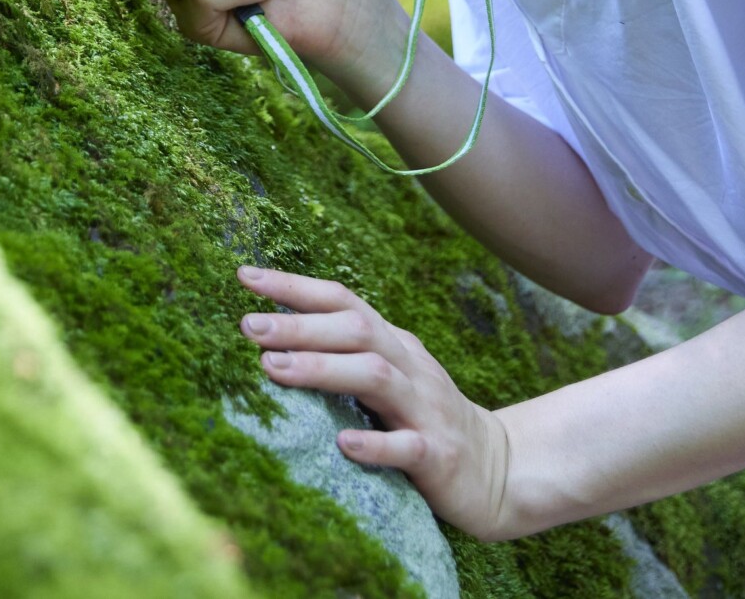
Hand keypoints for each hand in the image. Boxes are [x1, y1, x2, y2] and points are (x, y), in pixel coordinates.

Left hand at [236, 265, 518, 540]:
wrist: (499, 469)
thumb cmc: (424, 418)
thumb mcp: (388, 377)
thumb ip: (344, 356)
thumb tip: (271, 336)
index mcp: (394, 344)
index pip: (344, 302)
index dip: (296, 286)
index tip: (245, 276)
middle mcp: (410, 367)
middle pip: (356, 331)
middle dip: (300, 324)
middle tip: (249, 325)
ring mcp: (426, 409)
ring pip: (375, 376)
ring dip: (322, 368)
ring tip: (273, 367)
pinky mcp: (438, 456)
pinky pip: (407, 446)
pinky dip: (374, 444)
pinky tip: (343, 444)